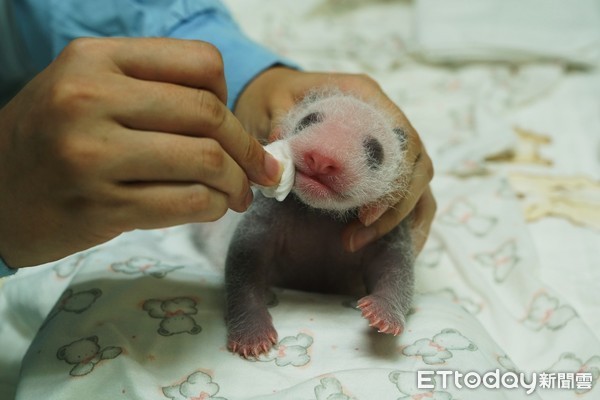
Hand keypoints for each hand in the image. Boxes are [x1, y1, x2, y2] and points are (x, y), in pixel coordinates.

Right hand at [0, 37, 280, 266]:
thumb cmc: (51, 138)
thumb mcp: (87, 89)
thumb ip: (154, 91)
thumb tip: (236, 123)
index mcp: (96, 59)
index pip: (201, 62)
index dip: (229, 97)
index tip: (233, 127)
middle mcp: (91, 98)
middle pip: (209, 113)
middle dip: (248, 149)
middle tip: (259, 171)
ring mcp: (93, 155)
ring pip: (206, 160)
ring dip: (236, 183)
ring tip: (236, 195)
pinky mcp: (101, 207)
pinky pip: (187, 202)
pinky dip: (213, 206)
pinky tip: (209, 208)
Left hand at [235, 67, 434, 253]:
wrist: (273, 97)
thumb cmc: (276, 95)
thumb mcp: (272, 102)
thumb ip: (281, 124)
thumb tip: (284, 154)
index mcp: (366, 96)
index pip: (404, 138)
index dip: (395, 178)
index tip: (367, 212)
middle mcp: (385, 118)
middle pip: (417, 165)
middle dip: (396, 205)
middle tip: (361, 229)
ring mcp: (386, 143)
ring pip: (417, 182)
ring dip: (398, 216)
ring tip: (357, 240)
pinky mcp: (379, 163)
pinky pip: (407, 192)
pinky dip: (402, 218)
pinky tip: (386, 243)